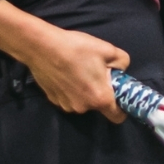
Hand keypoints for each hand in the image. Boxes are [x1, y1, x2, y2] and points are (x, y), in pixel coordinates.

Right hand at [0, 11, 129, 122]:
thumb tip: (121, 70)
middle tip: (95, 72)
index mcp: (100, 98)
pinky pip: (68, 98)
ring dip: (83, 91)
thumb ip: (122, 62)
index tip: (118, 94)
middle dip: (99, 92)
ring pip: (82, 102)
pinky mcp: (53, 100)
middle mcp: (83, 107)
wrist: (42, 47)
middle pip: (98, 106)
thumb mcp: (107, 49)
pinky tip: (65, 73)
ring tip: (78, 70)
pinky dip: (70, 89)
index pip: (118, 117)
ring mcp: (66, 105)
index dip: (121, 108)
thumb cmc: (77, 48)